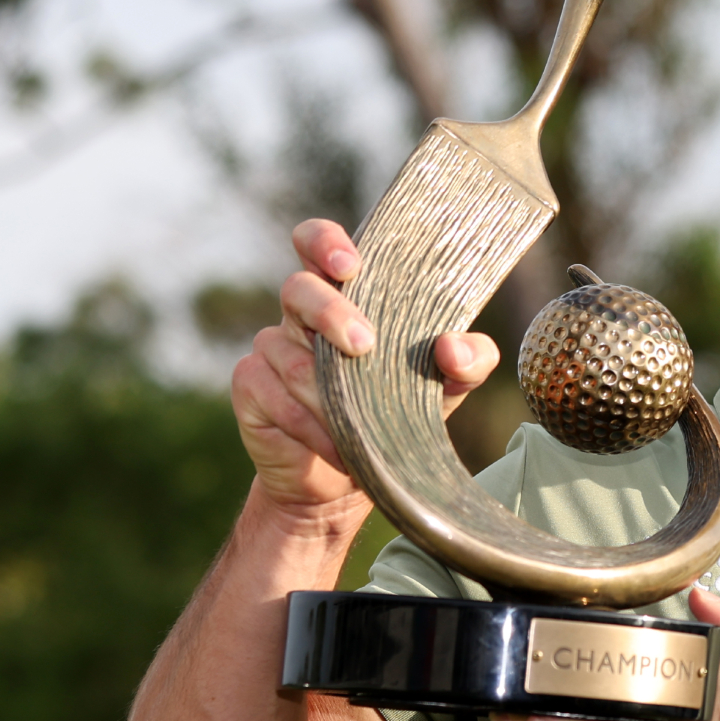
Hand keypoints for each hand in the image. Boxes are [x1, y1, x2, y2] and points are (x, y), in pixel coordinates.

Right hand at [234, 218, 501, 516]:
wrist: (349, 478)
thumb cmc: (396, 410)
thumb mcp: (444, 385)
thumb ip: (468, 360)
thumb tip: (454, 348)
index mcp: (344, 294)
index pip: (317, 243)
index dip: (324, 242)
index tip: (349, 263)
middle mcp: (301, 313)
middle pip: (298, 289)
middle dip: (329, 312)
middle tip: (364, 345)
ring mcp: (271, 348)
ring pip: (293, 360)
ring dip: (333, 397)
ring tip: (366, 427)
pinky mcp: (251, 387)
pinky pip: (280, 401)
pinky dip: (315, 429)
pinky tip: (340, 449)